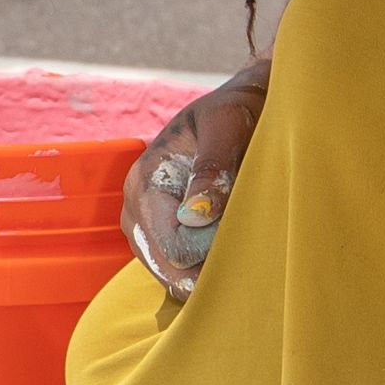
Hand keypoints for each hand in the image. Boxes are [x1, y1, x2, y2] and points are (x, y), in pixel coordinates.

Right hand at [121, 68, 266, 290]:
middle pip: (168, 269)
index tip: (246, 235)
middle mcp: (135, 209)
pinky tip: (231, 256)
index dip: (211, 251)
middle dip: (207, 268)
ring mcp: (144, 228)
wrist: (238, 108)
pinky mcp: (157, 239)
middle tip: (249, 250)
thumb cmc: (235, 112)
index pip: (171, 245)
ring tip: (242, 250)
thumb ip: (212, 168)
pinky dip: (203, 271)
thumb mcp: (227, 125)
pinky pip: (177, 273)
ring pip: (173, 277)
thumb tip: (196, 216)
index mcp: (145, 182)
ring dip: (206, 272)